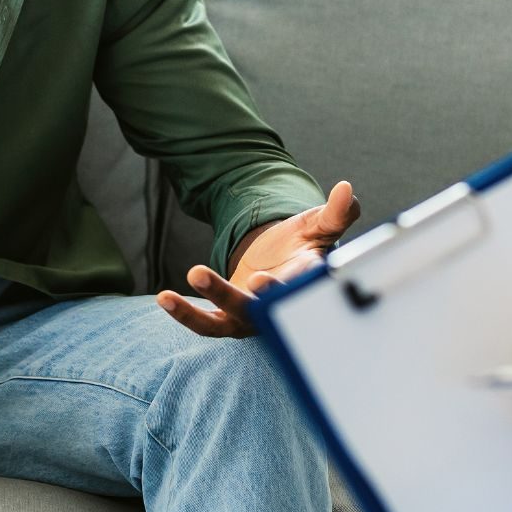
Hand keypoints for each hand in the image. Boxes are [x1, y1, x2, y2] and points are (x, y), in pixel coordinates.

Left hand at [156, 181, 359, 337]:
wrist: (278, 266)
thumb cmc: (302, 245)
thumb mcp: (317, 225)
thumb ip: (334, 212)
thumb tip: (347, 188)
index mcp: (304, 283)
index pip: (302, 287)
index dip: (290, 287)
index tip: (271, 280)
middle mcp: (279, 307)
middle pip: (267, 306)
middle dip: (258, 299)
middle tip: (251, 281)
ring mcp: (252, 317)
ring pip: (233, 315)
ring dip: (215, 298)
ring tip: (195, 271)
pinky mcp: (227, 319)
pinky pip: (206, 323)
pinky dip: (186, 314)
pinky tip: (165, 298)